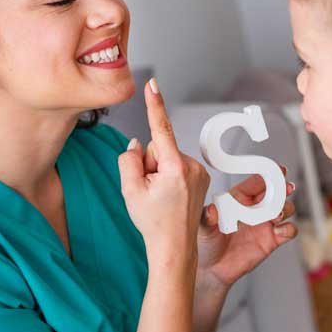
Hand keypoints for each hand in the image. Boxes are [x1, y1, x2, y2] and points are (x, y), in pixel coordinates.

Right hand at [118, 79, 210, 266]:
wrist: (174, 247)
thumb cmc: (152, 221)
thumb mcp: (130, 190)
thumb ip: (129, 160)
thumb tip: (138, 143)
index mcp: (174, 167)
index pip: (161, 128)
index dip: (155, 104)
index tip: (152, 84)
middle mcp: (191, 166)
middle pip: (160, 146)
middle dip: (150, 162)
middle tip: (149, 190)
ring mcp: (200, 172)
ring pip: (169, 156)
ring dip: (160, 171)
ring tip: (161, 196)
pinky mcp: (202, 177)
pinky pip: (178, 165)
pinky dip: (170, 175)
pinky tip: (170, 196)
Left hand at [196, 167, 297, 287]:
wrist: (213, 269)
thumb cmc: (206, 243)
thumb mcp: (203, 227)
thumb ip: (207, 218)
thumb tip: (210, 210)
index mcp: (240, 197)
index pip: (257, 181)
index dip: (269, 174)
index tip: (278, 170)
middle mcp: (255, 208)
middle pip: (276, 192)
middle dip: (283, 188)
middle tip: (286, 189)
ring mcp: (265, 223)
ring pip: (285, 208)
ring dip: (286, 208)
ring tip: (276, 214)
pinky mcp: (272, 240)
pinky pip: (288, 231)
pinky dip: (289, 229)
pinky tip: (279, 231)